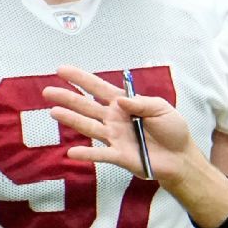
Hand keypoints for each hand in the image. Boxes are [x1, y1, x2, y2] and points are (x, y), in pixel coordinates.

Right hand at [43, 65, 198, 185]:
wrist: (180, 157)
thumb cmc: (172, 130)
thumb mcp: (162, 108)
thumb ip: (142, 103)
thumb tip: (120, 100)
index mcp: (124, 104)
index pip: (98, 88)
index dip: (80, 79)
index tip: (62, 70)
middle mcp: (114, 119)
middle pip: (87, 106)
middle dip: (67, 98)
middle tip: (47, 91)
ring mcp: (114, 138)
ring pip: (89, 126)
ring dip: (72, 119)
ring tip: (54, 112)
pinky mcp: (119, 156)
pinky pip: (101, 154)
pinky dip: (88, 153)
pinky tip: (72, 152)